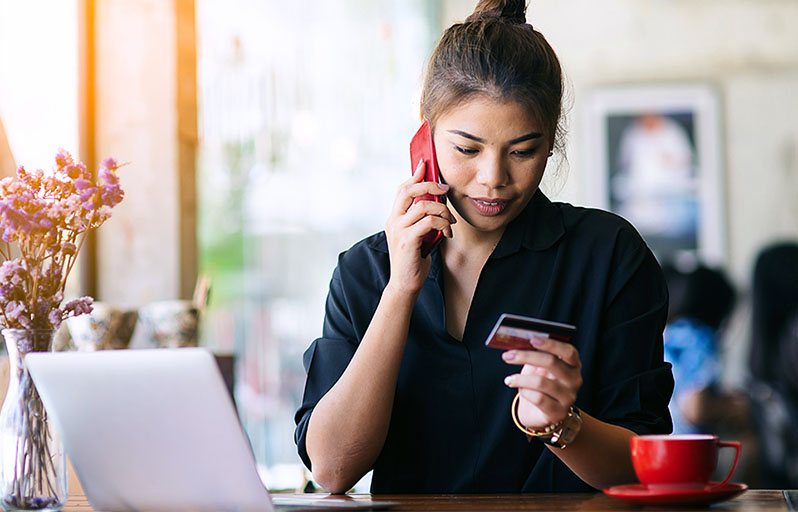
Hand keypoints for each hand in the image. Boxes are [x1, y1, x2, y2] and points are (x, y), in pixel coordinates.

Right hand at [384, 159, 454, 294]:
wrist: (405, 284)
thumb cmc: (414, 259)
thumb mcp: (417, 234)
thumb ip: (422, 219)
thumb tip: (437, 202)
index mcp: (394, 217)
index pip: (402, 189)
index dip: (414, 175)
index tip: (426, 165)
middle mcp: (393, 221)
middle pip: (408, 190)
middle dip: (429, 185)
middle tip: (445, 189)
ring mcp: (398, 230)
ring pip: (423, 206)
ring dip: (442, 211)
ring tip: (450, 221)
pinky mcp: (407, 240)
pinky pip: (428, 222)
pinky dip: (442, 224)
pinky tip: (447, 233)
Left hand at [502, 336, 582, 429]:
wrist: (537, 412)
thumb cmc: (538, 383)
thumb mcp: (538, 367)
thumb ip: (535, 354)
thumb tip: (518, 342)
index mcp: (573, 364)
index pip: (568, 351)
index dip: (551, 344)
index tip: (532, 339)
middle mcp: (574, 380)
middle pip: (552, 363)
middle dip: (526, 357)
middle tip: (508, 356)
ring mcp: (568, 397)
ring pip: (541, 382)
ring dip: (520, 379)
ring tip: (509, 379)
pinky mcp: (558, 412)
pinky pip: (538, 398)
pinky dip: (524, 392)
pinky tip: (519, 390)